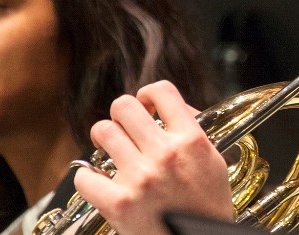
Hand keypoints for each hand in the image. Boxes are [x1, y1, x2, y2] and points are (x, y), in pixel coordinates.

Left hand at [74, 80, 230, 234]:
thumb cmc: (207, 209)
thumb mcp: (214, 163)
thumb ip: (194, 132)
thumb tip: (173, 108)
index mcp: (191, 141)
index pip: (162, 91)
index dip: (148, 94)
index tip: (146, 105)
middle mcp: (165, 155)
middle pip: (124, 106)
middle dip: (120, 115)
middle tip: (123, 128)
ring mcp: (140, 178)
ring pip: (102, 132)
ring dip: (103, 140)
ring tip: (110, 151)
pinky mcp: (119, 204)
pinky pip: (84, 176)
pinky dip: (88, 178)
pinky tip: (99, 182)